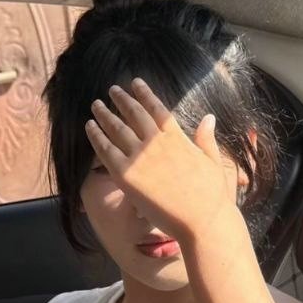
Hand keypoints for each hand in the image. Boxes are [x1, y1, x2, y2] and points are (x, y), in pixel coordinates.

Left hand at [85, 78, 238, 246]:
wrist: (201, 220)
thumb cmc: (211, 195)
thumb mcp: (213, 161)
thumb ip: (206, 138)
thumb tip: (209, 118)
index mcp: (177, 137)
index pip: (156, 108)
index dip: (144, 93)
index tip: (135, 83)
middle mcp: (156, 142)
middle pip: (134, 113)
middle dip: (122, 99)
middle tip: (112, 90)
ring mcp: (139, 157)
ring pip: (116, 128)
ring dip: (105, 114)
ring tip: (96, 104)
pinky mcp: (125, 175)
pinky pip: (105, 150)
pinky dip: (96, 136)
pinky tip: (89, 126)